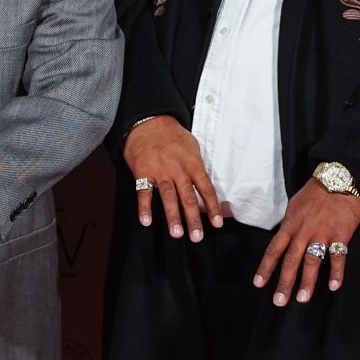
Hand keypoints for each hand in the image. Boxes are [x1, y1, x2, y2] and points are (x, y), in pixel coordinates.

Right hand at [124, 115, 222, 241]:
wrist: (148, 122)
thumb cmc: (172, 136)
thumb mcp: (192, 147)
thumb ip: (197, 168)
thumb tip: (204, 191)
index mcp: (193, 163)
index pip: (206, 188)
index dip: (212, 207)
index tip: (216, 224)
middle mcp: (177, 168)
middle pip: (187, 197)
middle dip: (193, 219)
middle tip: (197, 237)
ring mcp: (159, 171)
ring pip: (168, 197)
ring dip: (172, 217)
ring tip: (176, 234)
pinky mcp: (142, 172)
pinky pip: (143, 193)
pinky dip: (144, 208)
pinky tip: (147, 221)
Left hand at [253, 180, 359, 304]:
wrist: (339, 179)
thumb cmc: (314, 194)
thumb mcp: (294, 207)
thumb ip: (289, 226)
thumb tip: (281, 241)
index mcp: (290, 225)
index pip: (274, 249)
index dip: (266, 268)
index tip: (258, 284)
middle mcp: (304, 231)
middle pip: (291, 260)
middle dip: (284, 282)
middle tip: (278, 302)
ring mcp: (323, 233)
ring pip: (312, 261)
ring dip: (307, 281)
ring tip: (302, 299)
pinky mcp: (341, 234)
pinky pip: (339, 256)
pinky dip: (336, 272)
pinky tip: (333, 286)